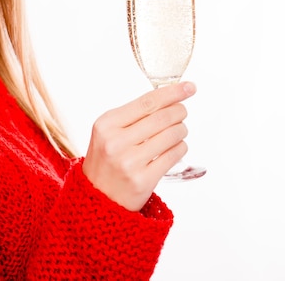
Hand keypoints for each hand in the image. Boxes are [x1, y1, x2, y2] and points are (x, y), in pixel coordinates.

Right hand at [82, 81, 195, 211]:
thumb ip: (133, 116)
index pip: (147, 102)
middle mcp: (115, 142)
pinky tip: (176, 147)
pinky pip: (173, 155)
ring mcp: (129, 162)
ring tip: (178, 131)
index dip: (172, 93)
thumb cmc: (106, 160)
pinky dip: (180, 147)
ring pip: (171, 135)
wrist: (96, 198)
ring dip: (181, 130)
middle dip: (179, 111)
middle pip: (162, 117)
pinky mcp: (143, 180)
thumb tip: (169, 98)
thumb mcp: (108, 132)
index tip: (188, 87)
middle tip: (182, 111)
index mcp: (106, 125)